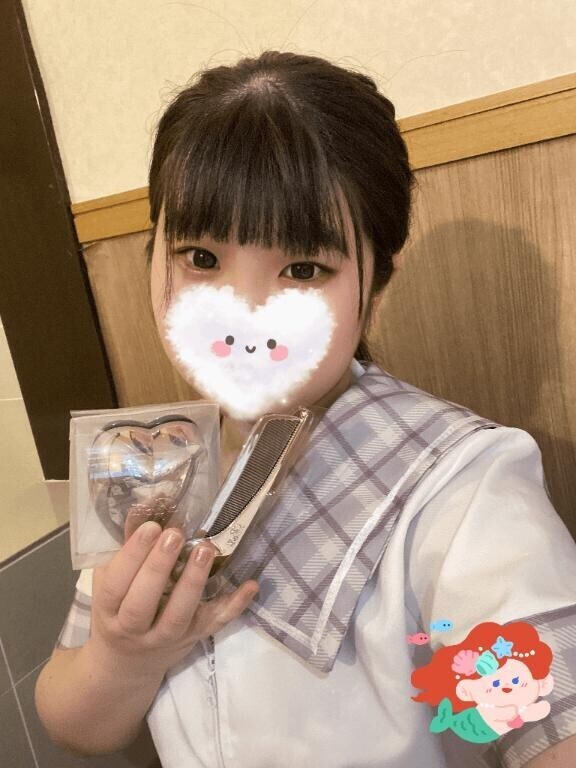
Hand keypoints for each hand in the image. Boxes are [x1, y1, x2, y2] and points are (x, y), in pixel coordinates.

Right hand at [88, 518, 257, 679]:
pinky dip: (235, 605)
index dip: (132, 556)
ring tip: (205, 549)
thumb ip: (126, 545)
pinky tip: (250, 585)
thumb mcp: (110, 580)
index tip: (151, 527)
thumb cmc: (116, 609)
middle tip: (175, 534)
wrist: (127, 663)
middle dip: (159, 568)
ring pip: (178, 615)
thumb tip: (147, 501)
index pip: (116, 584)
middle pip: (143, 603)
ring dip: (193, 582)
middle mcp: (134, 628)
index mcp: (109, 609)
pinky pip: (216, 623)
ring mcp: (166, 637)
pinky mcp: (194, 637)